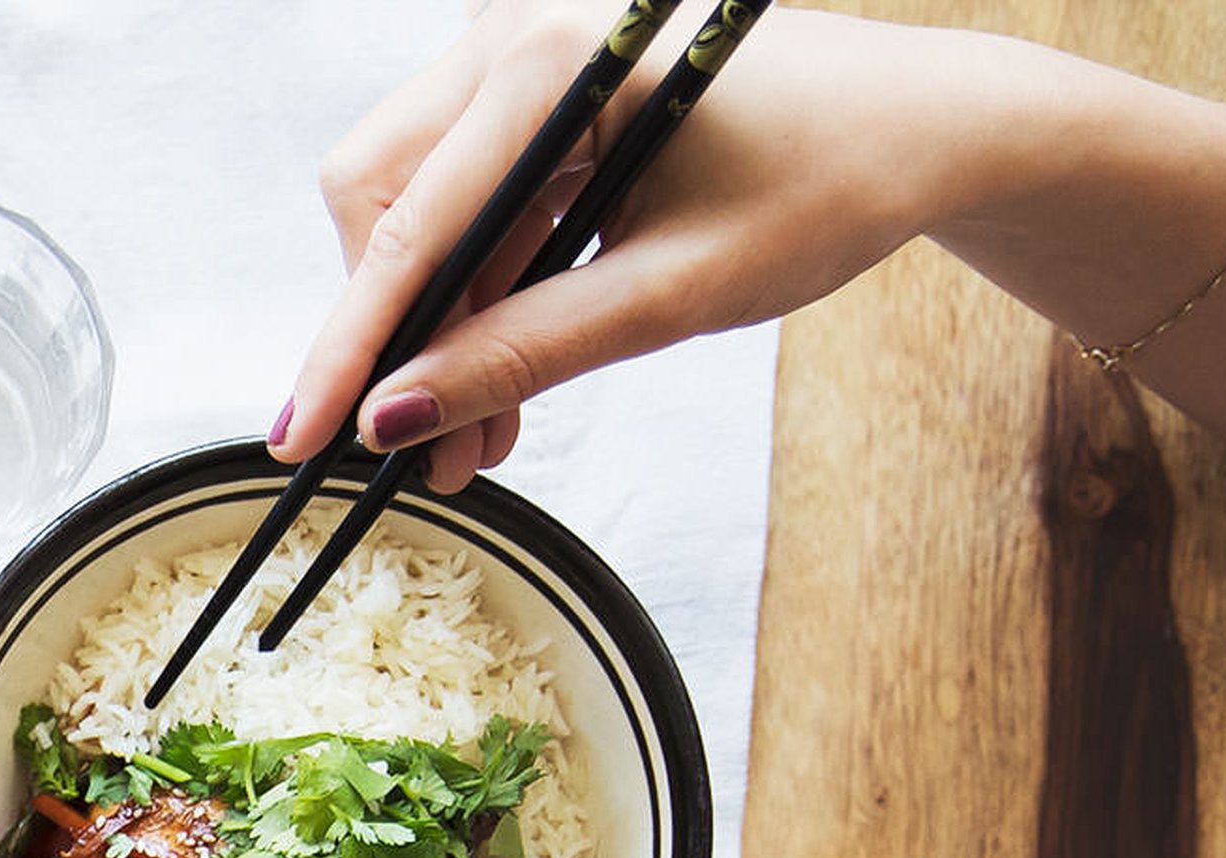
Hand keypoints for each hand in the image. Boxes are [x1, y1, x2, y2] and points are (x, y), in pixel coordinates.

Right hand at [279, 6, 999, 490]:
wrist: (927, 126)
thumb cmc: (831, 184)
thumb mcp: (674, 294)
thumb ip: (524, 354)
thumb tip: (396, 419)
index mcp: (556, 56)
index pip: (409, 222)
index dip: (347, 345)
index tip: (298, 438)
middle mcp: (519, 27)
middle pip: (380, 193)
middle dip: (391, 328)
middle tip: (421, 447)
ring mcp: (523, 47)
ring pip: (415, 201)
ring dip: (437, 324)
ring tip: (478, 437)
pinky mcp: (540, 81)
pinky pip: (468, 194)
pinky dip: (477, 290)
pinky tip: (502, 374)